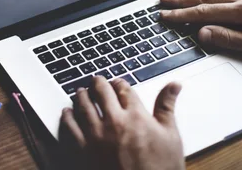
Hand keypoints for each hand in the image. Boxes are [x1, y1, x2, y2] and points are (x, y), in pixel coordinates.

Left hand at [59, 77, 183, 169]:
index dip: (119, 82)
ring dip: (81, 96)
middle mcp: (114, 121)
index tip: (117, 82)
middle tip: (96, 81)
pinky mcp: (84, 150)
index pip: (124, 89)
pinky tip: (67, 112)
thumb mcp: (171, 136)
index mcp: (136, 116)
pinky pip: (70, 127)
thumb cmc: (160, 169)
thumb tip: (174, 85)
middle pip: (101, 92)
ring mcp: (97, 135)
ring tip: (80, 92)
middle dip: (98, 83)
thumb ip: (167, 107)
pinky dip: (67, 116)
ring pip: (83, 105)